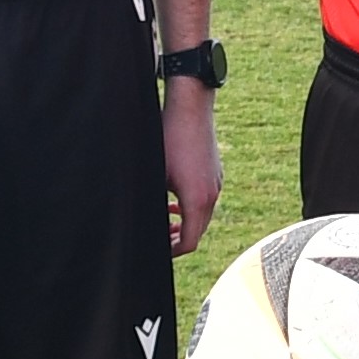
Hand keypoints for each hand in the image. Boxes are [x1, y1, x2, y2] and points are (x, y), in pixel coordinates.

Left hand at [162, 80, 222, 257]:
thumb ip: (151, 202)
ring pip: (202, 216)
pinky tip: (174, 201)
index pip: (190, 242)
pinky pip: (206, 200)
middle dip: (177, 240)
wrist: (191, 107)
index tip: (157, 251)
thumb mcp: (154, 174)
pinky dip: (191, 208)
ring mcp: (217, 183)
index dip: (172, 252)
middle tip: (159, 241)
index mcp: (196, 200)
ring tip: (165, 222)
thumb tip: (141, 221)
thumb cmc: (168, 138)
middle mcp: (212, 195)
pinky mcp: (216, 173)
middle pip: (198, 232)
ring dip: (184, 223)